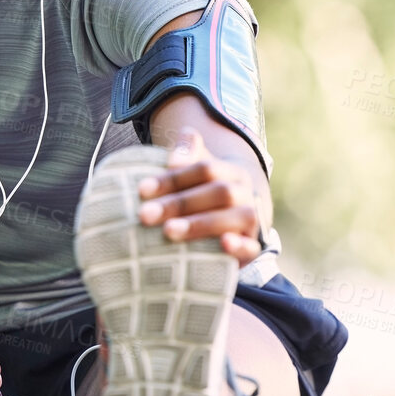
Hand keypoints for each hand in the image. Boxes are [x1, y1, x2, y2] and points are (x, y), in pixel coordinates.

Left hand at [136, 127, 266, 265]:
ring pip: (237, 217)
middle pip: (219, 193)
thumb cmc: (203, 192)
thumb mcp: (196, 171)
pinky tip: (223, 244)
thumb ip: (187, 153)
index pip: (205, 169)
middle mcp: (245, 193)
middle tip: (144, 214)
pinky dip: (240, 246)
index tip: (142, 189)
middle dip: (180, 203)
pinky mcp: (252, 247)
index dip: (174, 178)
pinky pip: (252, 246)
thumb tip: (180, 148)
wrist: (237, 217)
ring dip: (201, 224)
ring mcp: (251, 220)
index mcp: (231, 171)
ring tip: (168, 231)